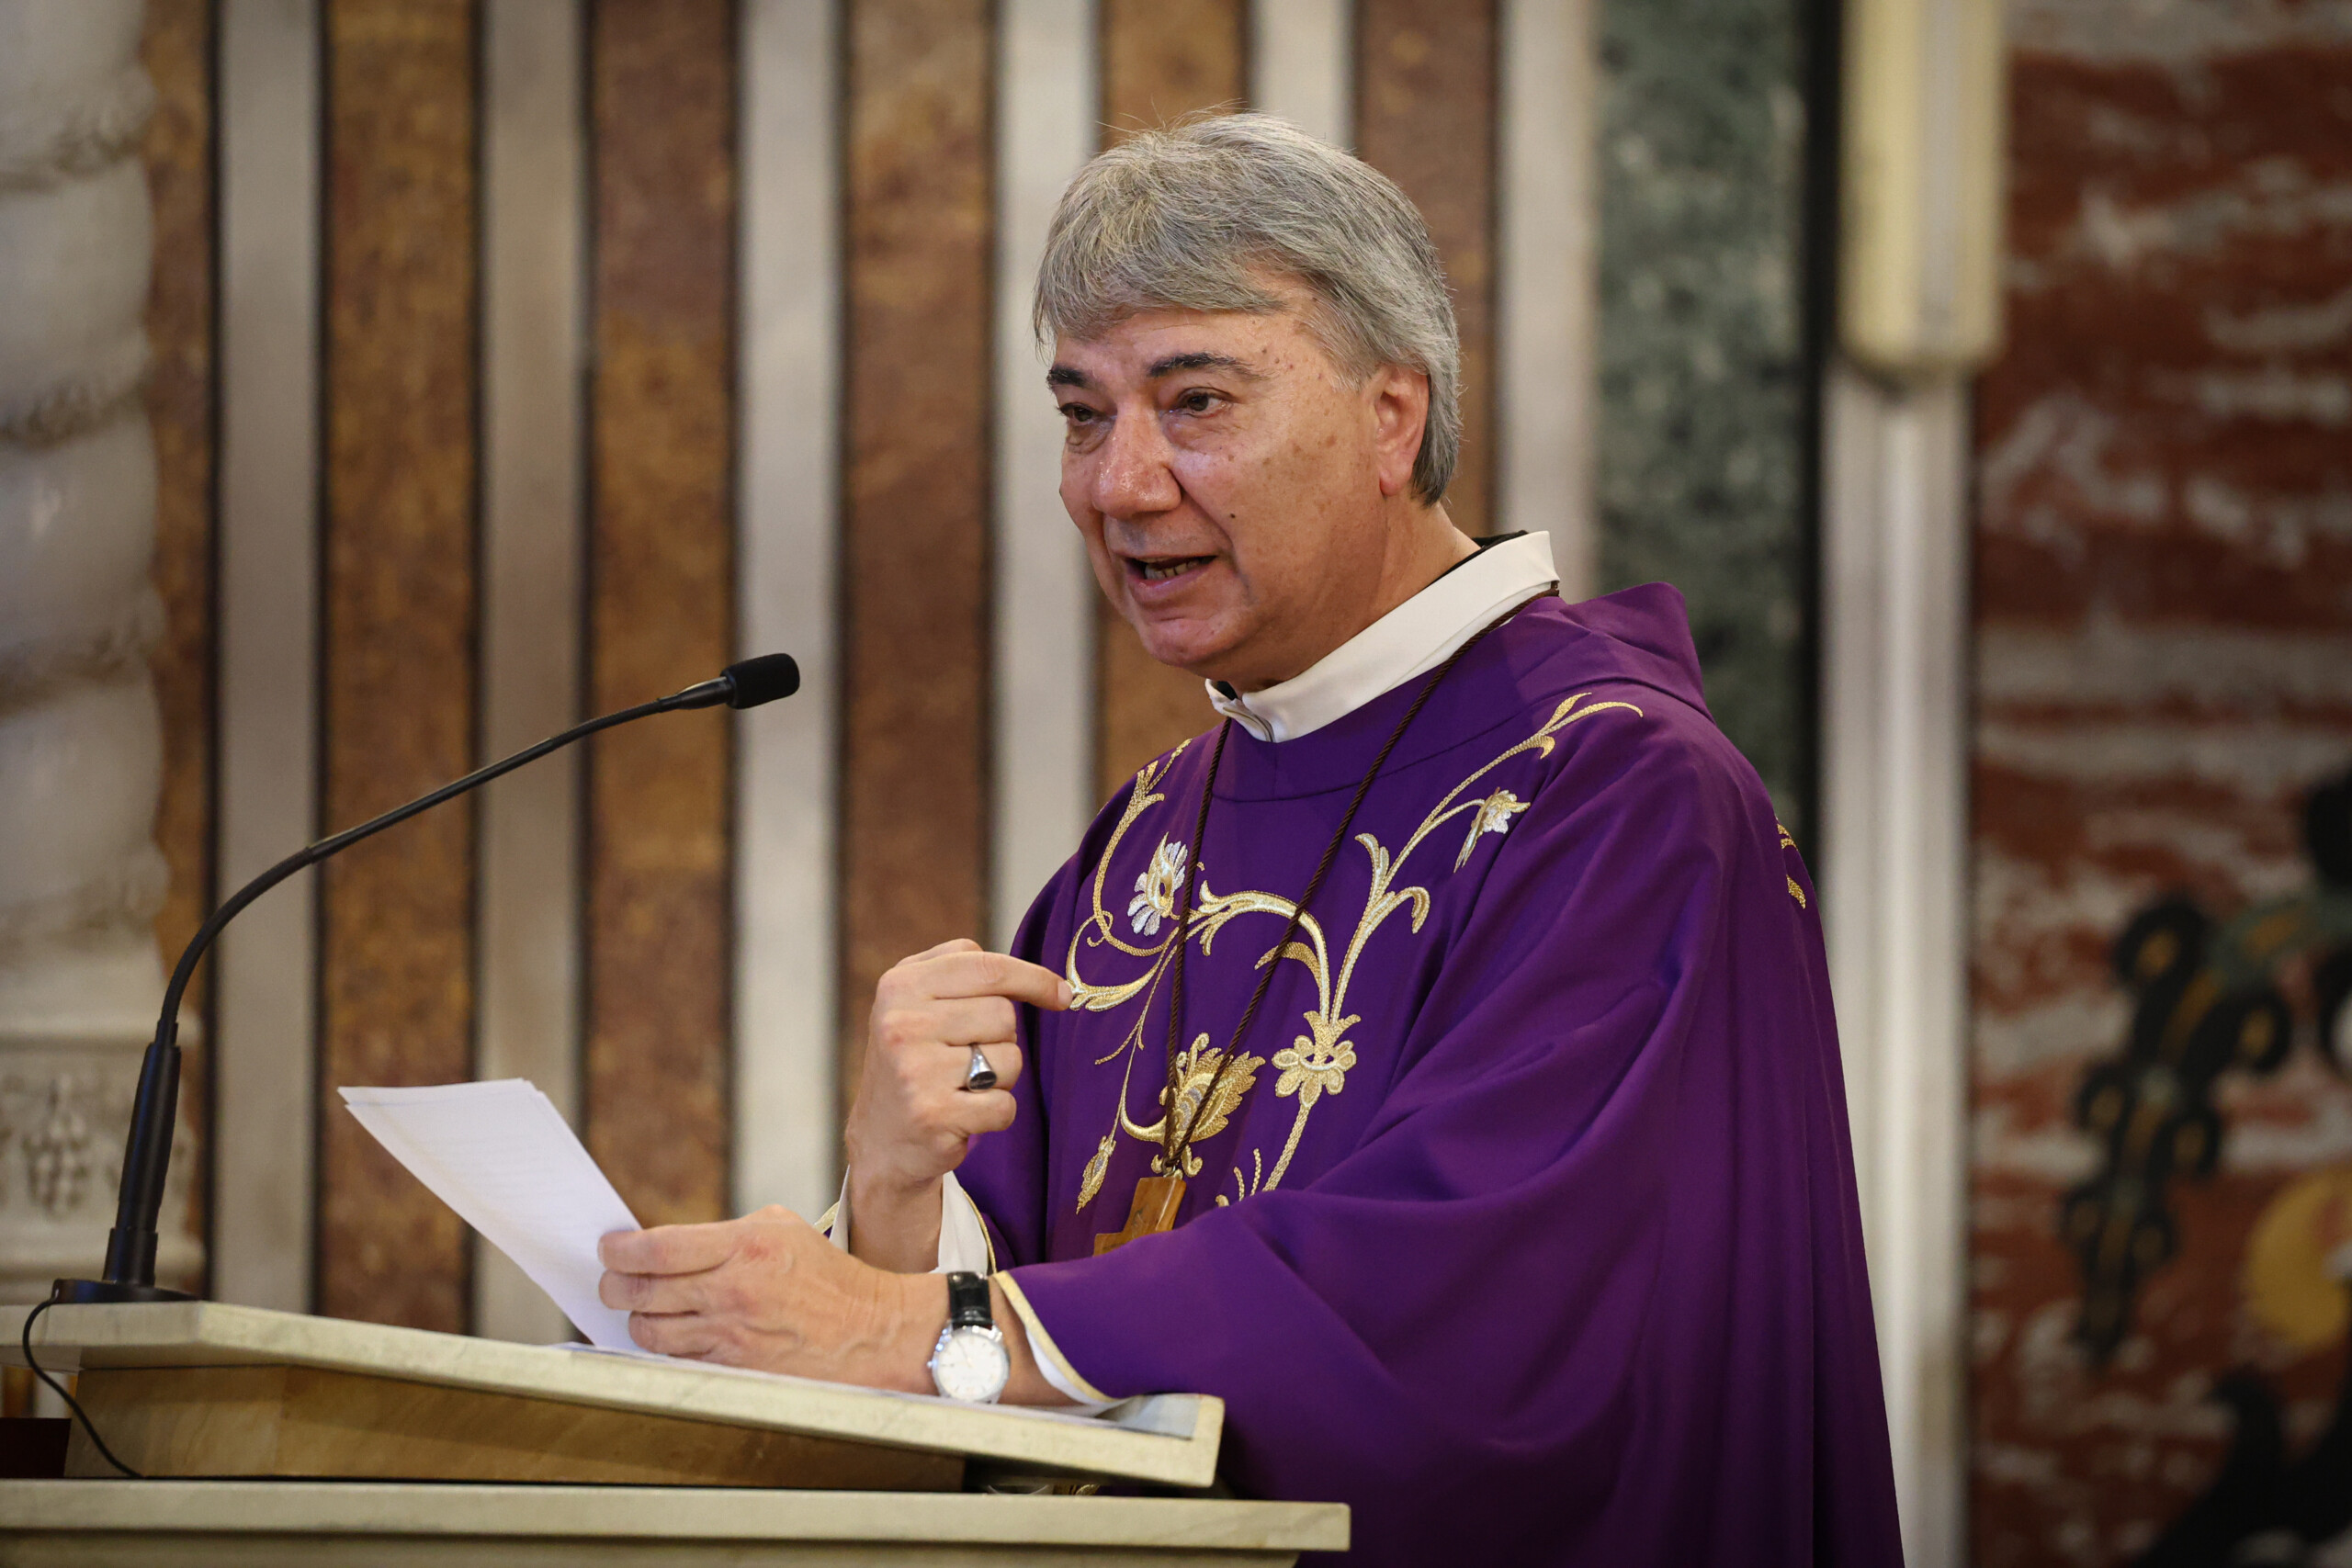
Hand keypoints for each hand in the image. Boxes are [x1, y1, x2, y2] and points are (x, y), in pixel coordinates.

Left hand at [597, 1206, 932, 1389]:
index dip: (620, 1250)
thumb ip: (722, 1233)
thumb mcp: (780, 1228)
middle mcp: (732, 1291)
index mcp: (744, 1246)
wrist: (867, 1330)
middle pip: (642, 1291)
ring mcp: (730, 1335)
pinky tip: (666, 1334)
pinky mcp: (733, 1369)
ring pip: (650, 1331)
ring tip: (639, 1307)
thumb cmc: (826, 1275)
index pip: (657, 1249)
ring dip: (635, 1318)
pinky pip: (675, 1360)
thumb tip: (666, 1245)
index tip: (608, 1248)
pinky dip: (662, 1347)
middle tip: (610, 1279)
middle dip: (614, 1284)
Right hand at [844, 939, 1070, 1270]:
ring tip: (963, 1086)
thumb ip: (967, 973)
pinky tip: (965, 1115)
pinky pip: (1004, 1105)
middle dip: (1001, 1039)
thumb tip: (1056, 986)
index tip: (1061, 995)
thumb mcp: (918, 1001)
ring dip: (1001, 1077)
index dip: (1034, 979)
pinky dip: (996, 1113)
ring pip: (1009, 1060)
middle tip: (968, 1057)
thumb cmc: (916, 1060)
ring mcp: (915, 1070)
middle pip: (1003, 1014)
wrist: (881, 1140)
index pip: (988, 968)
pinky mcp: (933, 1115)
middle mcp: (902, 1024)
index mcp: (900, 985)